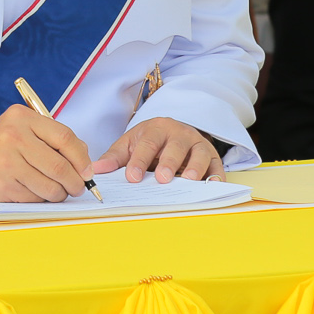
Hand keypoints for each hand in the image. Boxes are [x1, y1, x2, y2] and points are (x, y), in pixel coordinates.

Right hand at [0, 104, 93, 201]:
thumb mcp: (23, 127)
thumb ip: (53, 138)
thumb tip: (85, 162)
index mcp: (23, 119)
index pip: (64, 138)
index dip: (82, 159)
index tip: (87, 171)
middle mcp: (14, 138)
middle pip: (59, 166)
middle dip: (75, 182)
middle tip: (78, 188)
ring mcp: (6, 163)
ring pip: (49, 187)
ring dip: (60, 194)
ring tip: (58, 192)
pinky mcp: (1, 186)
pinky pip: (34, 199)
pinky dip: (42, 200)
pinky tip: (37, 193)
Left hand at [92, 117, 223, 183]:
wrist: (174, 131)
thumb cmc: (150, 141)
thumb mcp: (131, 144)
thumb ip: (115, 157)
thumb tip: (97, 169)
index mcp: (156, 129)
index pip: (148, 144)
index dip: (139, 160)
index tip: (132, 177)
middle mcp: (179, 134)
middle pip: (175, 146)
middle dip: (169, 162)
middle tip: (162, 178)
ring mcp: (198, 144)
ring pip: (199, 153)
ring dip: (195, 167)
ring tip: (189, 181)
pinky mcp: (212, 156)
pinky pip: (217, 165)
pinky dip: (216, 175)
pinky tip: (212, 184)